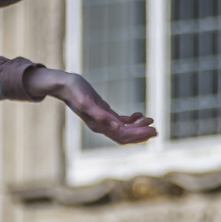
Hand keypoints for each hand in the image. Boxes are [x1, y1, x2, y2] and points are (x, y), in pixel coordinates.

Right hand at [24, 67, 156, 144]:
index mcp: (99, 125)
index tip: (153, 130)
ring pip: (124, 130)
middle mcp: (101, 126)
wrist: (64, 85)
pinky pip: (120, 121)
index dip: (139, 134)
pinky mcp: (103, 113)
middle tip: (156, 130)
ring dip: (138, 127)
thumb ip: (101, 115)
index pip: (123, 135)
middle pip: (125, 136)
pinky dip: (131, 120)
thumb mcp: (88, 101)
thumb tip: (117, 127)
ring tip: (151, 120)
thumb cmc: (75, 91)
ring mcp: (102, 120)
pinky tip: (139, 114)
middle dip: (141, 134)